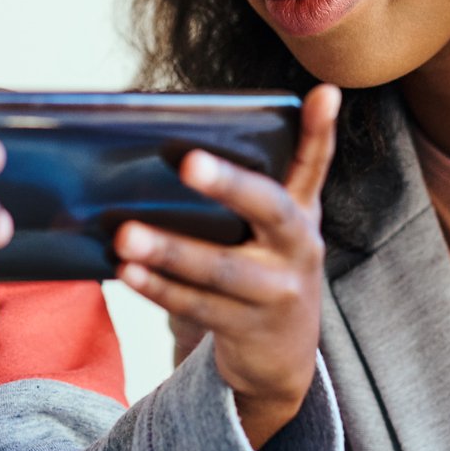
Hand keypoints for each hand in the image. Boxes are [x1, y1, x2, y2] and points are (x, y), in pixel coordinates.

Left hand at [114, 84, 340, 447]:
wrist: (283, 357)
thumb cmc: (263, 269)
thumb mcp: (272, 230)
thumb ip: (245, 188)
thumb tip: (177, 143)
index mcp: (302, 214)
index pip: (314, 164)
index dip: (320, 129)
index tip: (324, 93)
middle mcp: (300, 249)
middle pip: (269, 209)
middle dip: (228, 184)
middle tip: (186, 160)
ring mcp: (276, 292)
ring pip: (222, 268)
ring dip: (170, 251)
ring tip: (125, 234)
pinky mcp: (247, 328)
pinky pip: (198, 305)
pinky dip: (160, 289)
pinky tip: (127, 272)